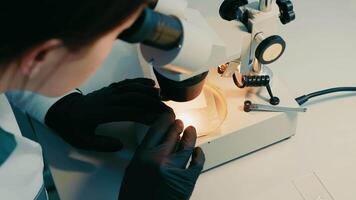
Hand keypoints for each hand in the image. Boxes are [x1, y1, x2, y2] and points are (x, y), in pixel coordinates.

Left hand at [45, 78, 172, 151]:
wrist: (61, 110)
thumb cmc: (72, 126)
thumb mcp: (81, 141)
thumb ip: (100, 144)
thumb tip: (119, 145)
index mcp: (101, 112)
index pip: (126, 112)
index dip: (142, 115)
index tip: (157, 120)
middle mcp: (107, 99)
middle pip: (133, 98)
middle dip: (151, 103)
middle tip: (166, 109)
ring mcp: (108, 91)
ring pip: (131, 88)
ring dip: (148, 91)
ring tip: (162, 96)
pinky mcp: (109, 88)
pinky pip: (126, 82)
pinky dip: (139, 81)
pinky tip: (151, 83)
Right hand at [119, 114, 204, 199]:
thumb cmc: (136, 197)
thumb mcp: (132, 172)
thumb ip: (144, 155)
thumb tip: (156, 144)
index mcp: (142, 156)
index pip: (156, 130)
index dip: (164, 120)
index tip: (168, 116)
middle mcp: (159, 160)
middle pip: (172, 135)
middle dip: (177, 126)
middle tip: (179, 122)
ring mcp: (174, 170)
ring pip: (186, 146)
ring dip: (190, 136)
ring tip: (190, 130)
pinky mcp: (187, 181)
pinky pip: (197, 163)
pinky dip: (199, 155)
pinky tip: (198, 150)